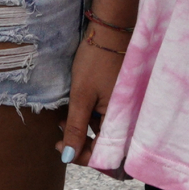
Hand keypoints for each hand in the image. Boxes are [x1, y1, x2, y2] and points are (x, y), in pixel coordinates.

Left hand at [59, 33, 126, 165]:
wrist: (108, 31)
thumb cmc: (96, 61)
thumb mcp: (81, 96)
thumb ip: (76, 129)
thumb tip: (68, 158)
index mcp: (122, 121)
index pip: (105, 155)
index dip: (82, 157)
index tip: (62, 150)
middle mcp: (127, 119)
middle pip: (105, 148)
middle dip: (81, 146)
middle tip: (61, 139)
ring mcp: (123, 110)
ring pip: (103, 134)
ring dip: (83, 132)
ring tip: (63, 122)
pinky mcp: (119, 102)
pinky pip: (105, 120)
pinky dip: (89, 120)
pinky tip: (74, 113)